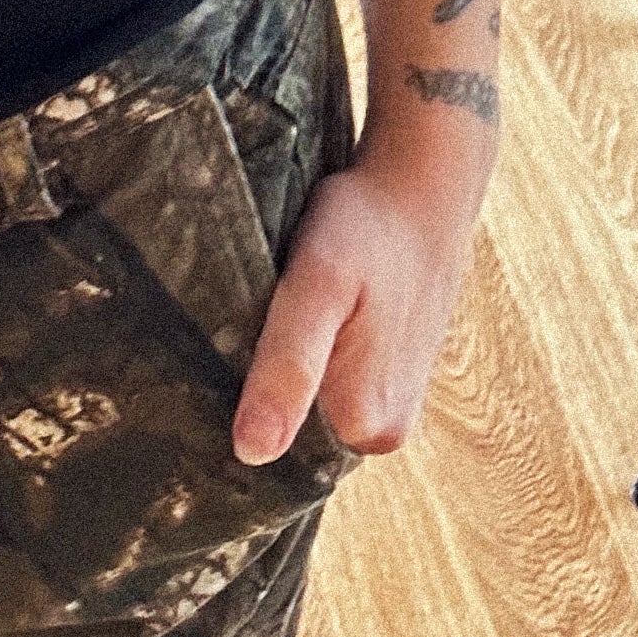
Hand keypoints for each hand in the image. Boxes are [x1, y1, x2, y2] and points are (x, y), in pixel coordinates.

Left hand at [229, 128, 489, 463]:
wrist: (420, 185)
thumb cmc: (364, 228)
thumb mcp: (316, 286)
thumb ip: (288, 367)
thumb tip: (253, 451)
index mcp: (367, 426)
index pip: (275, 449)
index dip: (239, 405)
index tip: (217, 359)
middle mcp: (385, 431)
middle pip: (295, 429)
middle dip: (263, 386)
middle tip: (243, 325)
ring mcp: (394, 404)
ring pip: (312, 403)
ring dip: (284, 368)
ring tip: (271, 315)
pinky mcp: (393, 375)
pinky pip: (332, 382)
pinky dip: (311, 353)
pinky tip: (299, 315)